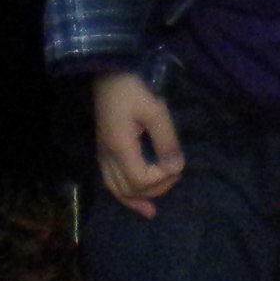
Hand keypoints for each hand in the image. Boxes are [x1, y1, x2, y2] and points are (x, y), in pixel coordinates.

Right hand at [93, 71, 183, 216]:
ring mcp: (103, 154)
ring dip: (136, 199)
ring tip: (152, 209)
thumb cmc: (134, 87)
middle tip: (174, 177)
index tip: (176, 164)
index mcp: (120, 146)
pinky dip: (123, 193)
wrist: (109, 71)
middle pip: (129, 188)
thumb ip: (167, 141)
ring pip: (116, 189)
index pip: (140, 179)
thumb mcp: (156, 110)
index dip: (161, 179)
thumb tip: (176, 168)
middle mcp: (108, 156)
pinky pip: (110, 180)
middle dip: (154, 189)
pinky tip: (134, 199)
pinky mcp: (104, 150)